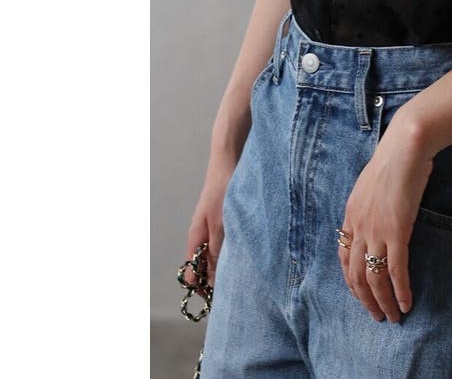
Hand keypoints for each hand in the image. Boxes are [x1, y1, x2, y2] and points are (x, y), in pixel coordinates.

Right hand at [184, 162, 233, 293]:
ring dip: (226, 265)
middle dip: (215, 279)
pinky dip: (233, 251)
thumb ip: (217, 249)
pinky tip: (248, 255)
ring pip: (217, 254)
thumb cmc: (223, 189)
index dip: (201, 286)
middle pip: (205, 265)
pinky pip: (228, 242)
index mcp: (196, 238)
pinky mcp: (227, 220)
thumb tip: (212, 278)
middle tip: (232, 293)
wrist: (229, 162)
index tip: (214, 300)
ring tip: (243, 278)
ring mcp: (215, 227)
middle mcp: (204, 235)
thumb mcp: (221, 222)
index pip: (192, 271)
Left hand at [338, 116, 431, 321]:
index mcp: (351, 214)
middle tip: (376, 315)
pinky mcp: (397, 232)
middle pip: (355, 274)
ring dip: (382, 302)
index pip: (343, 256)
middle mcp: (359, 226)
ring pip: (374, 278)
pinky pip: (396, 270)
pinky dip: (400, 291)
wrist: (404, 147)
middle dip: (365, 300)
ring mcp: (376, 231)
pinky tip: (406, 303)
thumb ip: (371, 201)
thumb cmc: (394, 158)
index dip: (350, 279)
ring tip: (392, 317)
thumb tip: (380, 209)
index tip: (360, 293)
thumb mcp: (372, 181)